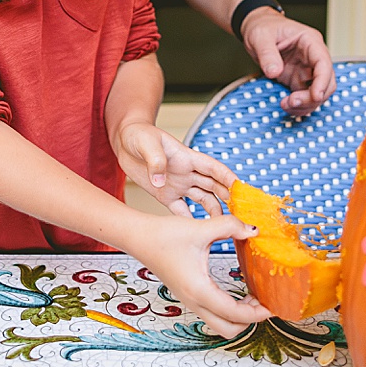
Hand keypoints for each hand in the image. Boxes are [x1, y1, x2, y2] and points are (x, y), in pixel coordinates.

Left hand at [114, 124, 235, 218]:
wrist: (124, 140)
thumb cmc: (137, 134)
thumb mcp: (145, 143)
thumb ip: (155, 160)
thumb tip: (160, 180)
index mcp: (186, 157)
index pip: (213, 168)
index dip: (228, 178)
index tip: (241, 189)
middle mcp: (186, 172)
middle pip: (213, 186)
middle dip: (228, 198)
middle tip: (240, 214)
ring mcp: (178, 184)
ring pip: (203, 199)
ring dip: (215, 210)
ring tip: (225, 226)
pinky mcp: (166, 194)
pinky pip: (182, 210)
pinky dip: (191, 220)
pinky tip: (199, 232)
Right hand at [128, 213, 269, 338]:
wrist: (139, 237)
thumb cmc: (164, 235)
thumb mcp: (201, 228)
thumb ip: (229, 226)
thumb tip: (253, 230)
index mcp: (199, 290)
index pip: (235, 313)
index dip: (258, 313)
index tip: (273, 305)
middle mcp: (194, 300)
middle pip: (228, 329)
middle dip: (249, 321)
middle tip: (263, 303)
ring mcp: (189, 300)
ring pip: (219, 324)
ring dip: (238, 316)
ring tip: (251, 297)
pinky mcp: (187, 295)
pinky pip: (212, 313)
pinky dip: (228, 309)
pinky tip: (235, 290)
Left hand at [240, 9, 335, 115]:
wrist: (256, 28)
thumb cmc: (262, 27)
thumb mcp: (260, 37)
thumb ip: (267, 54)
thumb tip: (274, 72)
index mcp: (310, 41)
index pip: (324, 63)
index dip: (323, 81)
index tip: (315, 96)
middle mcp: (313, 57)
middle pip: (327, 82)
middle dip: (313, 97)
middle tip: (292, 102)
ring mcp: (308, 70)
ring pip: (319, 93)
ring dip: (306, 104)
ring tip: (285, 105)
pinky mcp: (299, 80)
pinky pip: (307, 97)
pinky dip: (300, 105)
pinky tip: (286, 106)